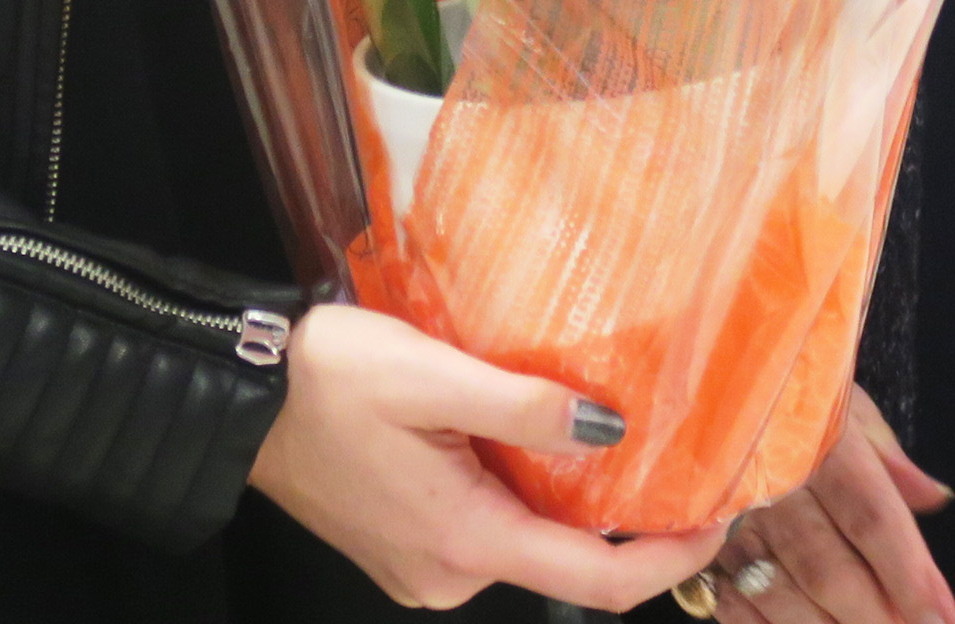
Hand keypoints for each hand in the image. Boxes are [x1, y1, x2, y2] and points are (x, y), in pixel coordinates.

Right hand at [246, 305, 728, 611]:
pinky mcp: (404, 548)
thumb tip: (612, 427)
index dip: (672, 559)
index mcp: (466, 540)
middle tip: (668, 454)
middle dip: (623, 519)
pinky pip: (485, 530)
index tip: (719, 520)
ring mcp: (423, 568)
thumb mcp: (433, 372)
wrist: (235, 396)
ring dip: (564, 499)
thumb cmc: (324, 378)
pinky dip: (517, 495)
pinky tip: (518, 441)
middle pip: (567, 563)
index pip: (601, 582)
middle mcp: (449, 574)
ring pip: (524, 542)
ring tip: (593, 428)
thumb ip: (526, 405)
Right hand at [708, 387, 954, 623]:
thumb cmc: (788, 400)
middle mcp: (769, 484)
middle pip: (827, 567)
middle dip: (873, 615)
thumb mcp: (842, 404)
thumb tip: (938, 497)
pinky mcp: (701, 549)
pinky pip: (732, 606)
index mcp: (813, 443)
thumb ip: (889, 457)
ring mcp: (728, 522)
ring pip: (781, 593)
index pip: (870, 517)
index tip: (942, 617)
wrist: (705, 388)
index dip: (909, 573)